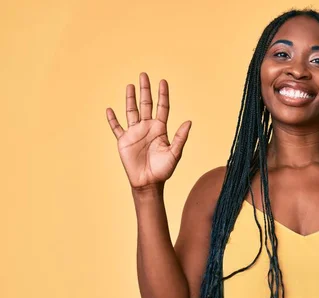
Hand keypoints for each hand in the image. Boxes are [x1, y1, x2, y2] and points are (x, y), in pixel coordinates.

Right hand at [106, 72, 191, 189]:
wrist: (148, 182)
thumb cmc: (164, 170)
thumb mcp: (175, 153)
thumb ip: (180, 137)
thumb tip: (189, 121)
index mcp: (160, 129)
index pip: (162, 107)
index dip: (162, 95)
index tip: (162, 81)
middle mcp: (147, 128)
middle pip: (146, 105)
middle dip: (145, 90)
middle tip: (144, 75)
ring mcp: (135, 133)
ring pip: (131, 111)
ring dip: (130, 99)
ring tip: (130, 85)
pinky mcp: (124, 140)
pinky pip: (116, 127)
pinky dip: (112, 119)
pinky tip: (109, 109)